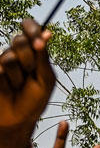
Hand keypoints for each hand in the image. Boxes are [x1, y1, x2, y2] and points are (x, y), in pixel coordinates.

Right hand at [0, 20, 54, 147]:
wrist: (18, 120)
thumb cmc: (35, 99)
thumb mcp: (46, 79)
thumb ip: (43, 57)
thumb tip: (47, 33)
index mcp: (33, 51)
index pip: (29, 28)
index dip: (31, 27)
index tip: (35, 34)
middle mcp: (16, 53)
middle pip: (19, 41)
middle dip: (29, 58)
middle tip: (31, 73)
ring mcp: (2, 62)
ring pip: (9, 57)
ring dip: (18, 75)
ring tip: (19, 86)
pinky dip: (6, 82)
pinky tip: (8, 89)